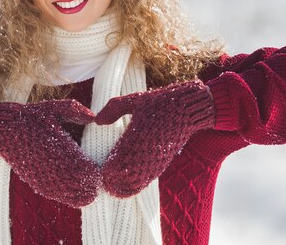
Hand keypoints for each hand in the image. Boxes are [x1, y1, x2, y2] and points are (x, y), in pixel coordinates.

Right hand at [0, 100, 100, 207]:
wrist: (4, 129)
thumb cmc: (31, 117)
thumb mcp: (53, 109)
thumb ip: (74, 111)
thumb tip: (93, 117)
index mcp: (59, 146)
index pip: (84, 169)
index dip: (95, 174)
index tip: (99, 169)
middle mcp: (52, 164)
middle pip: (78, 185)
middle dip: (91, 185)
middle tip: (97, 181)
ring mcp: (42, 174)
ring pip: (67, 194)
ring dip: (81, 194)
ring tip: (90, 191)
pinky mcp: (34, 180)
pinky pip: (53, 194)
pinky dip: (66, 197)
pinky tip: (74, 194)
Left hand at [95, 80, 214, 197]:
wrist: (188, 108)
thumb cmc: (159, 102)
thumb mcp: (135, 100)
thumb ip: (114, 109)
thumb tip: (97, 121)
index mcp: (137, 137)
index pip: (116, 166)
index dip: (106, 172)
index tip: (99, 169)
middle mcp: (146, 152)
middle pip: (124, 180)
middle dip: (112, 181)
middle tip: (103, 177)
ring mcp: (155, 160)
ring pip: (136, 184)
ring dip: (123, 185)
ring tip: (112, 181)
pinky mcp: (163, 162)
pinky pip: (147, 180)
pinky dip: (135, 184)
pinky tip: (127, 179)